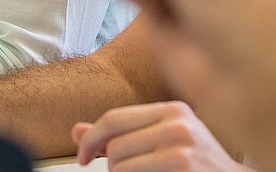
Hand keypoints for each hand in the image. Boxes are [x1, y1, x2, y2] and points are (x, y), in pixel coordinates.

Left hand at [73, 102, 243, 171]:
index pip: (114, 118)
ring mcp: (182, 147)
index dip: (91, 139)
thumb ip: (121, 134)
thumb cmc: (198, 165)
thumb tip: (76, 131)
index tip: (84, 156)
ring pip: (120, 166)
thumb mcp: (163, 140)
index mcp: (172, 110)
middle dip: (113, 165)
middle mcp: (178, 123)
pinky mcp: (182, 167)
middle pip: (114, 145)